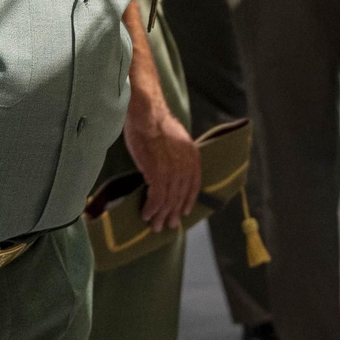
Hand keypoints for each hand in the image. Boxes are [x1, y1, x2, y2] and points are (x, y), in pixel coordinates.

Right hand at [123, 101, 200, 232]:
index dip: (188, 201)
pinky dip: (151, 209)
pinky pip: (156, 199)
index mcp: (193, 156)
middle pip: (180, 197)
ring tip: (154, 226)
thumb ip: (177, 155)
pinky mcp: (158, 174)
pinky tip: (145, 214)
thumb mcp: (175, 139)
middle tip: (167, 226)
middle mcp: (187, 166)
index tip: (184, 212)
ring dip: (160, 216)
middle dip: (173, 213)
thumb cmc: (155, 123)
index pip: (194, 185)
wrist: (146, 114)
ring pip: (168, 201)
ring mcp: (173, 171)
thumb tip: (171, 168)